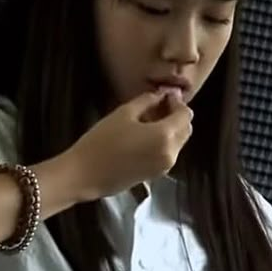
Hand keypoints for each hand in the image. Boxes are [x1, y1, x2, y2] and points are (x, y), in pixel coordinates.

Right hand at [68, 91, 192, 200]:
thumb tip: (161, 95)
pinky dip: (164, 143)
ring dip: (171, 130)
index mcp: (165, 135)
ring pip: (178, 143)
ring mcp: (165, 167)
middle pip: (186, 129)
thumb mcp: (124, 114)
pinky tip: (145, 137)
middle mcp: (172, 153)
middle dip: (176, 116)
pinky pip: (168, 154)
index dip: (177, 102)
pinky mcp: (156, 175)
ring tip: (149, 121)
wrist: (85, 175)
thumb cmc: (102, 141)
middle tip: (158, 106)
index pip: (185, 115)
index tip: (164, 96)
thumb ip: (147, 101)